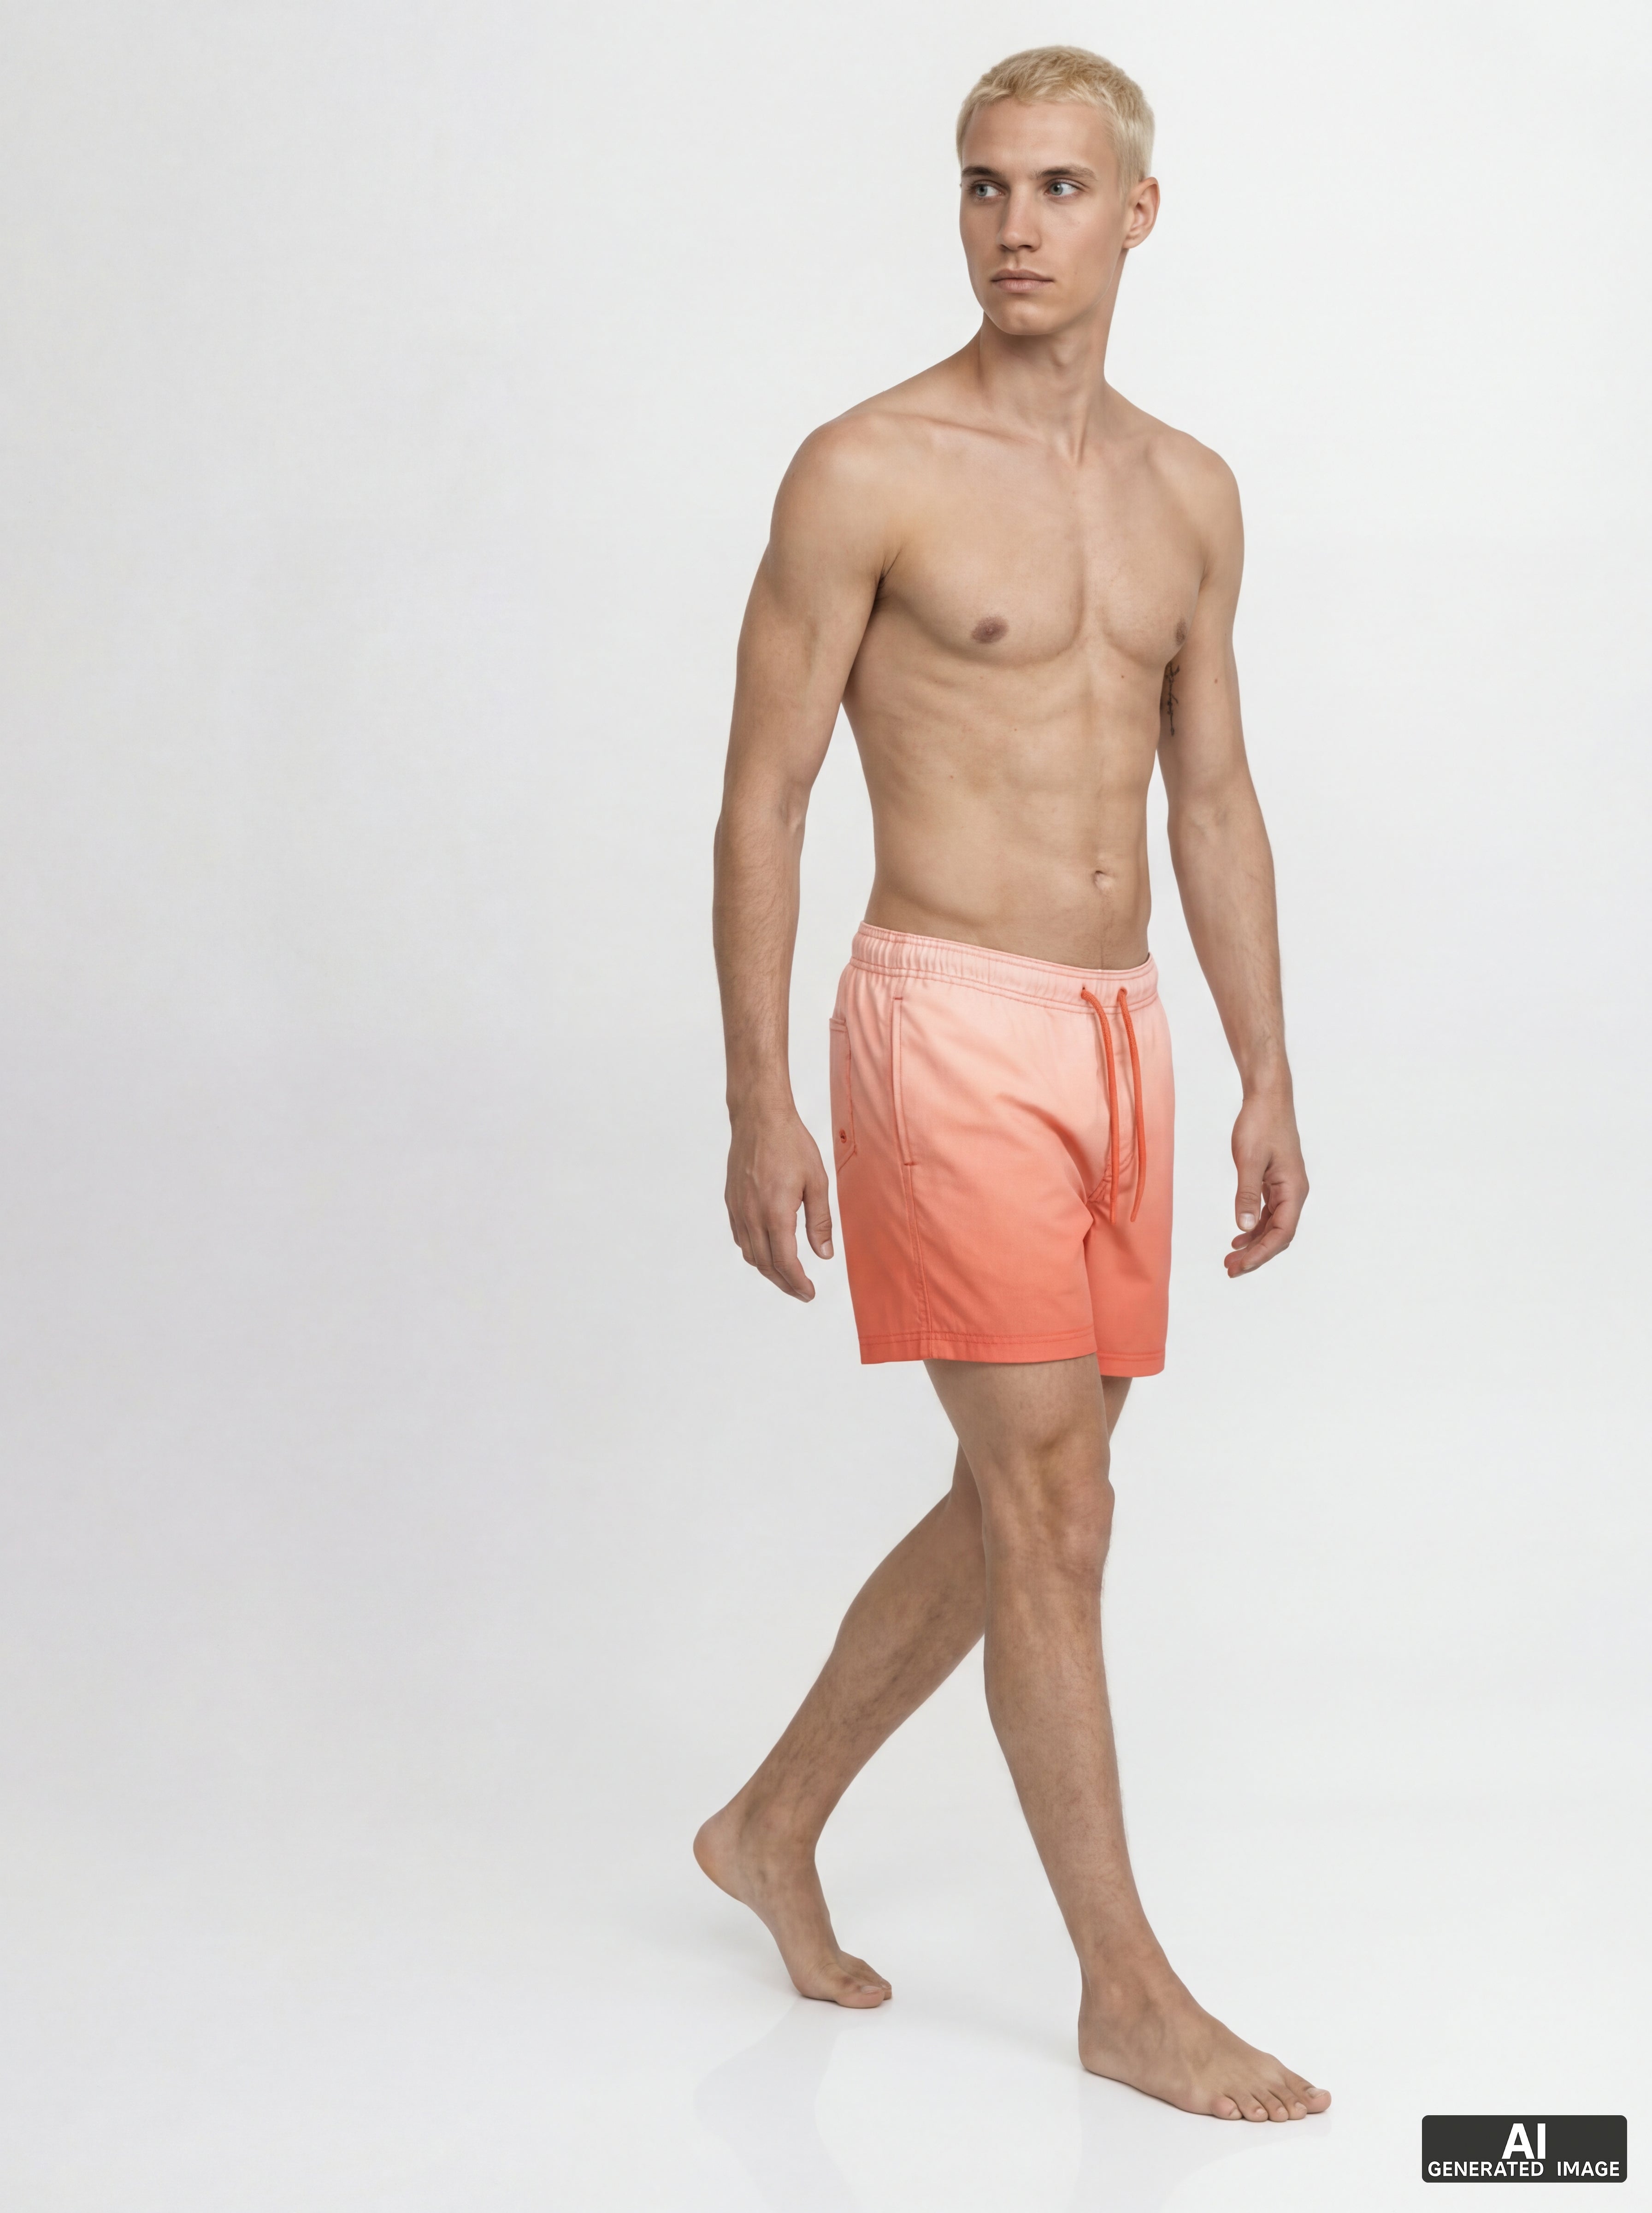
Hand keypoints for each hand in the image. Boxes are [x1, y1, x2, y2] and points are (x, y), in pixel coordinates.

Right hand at [725, 1102, 833, 1299]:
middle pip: (766, 1265)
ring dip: (769, 1270)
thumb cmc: (790, 1144)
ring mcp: (738, 1209)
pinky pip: (741, 1238)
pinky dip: (755, 1252)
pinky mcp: (731, 1202)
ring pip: (750, 1254)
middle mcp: (752, 1215)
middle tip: (801, 1292)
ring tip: (787, 1275)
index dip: (797, 1283)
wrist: (759, 1118)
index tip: (809, 1293)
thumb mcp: (817, 1182)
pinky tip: (768, 1250)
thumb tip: (824, 1254)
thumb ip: (820, 1221)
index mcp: (775, 1212)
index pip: (785, 1262)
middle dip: (784, 1284)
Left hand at [1226, 1092, 1307, 1276]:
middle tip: (1230, 1268)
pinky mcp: (1276, 1181)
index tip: (1240, 1265)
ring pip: (1273, 1225)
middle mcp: (1294, 1192)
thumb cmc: (1261, 1124)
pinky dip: (1254, 1226)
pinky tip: (1239, 1235)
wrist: (1268, 1098)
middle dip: (1256, 1254)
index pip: (1281, 1233)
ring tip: (1231, 1257)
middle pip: (1278, 1234)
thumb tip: (1244, 1226)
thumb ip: (1247, 1194)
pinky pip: (1268, 1212)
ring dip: (1253, 1243)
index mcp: (1293, 1189)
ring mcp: (1286, 1188)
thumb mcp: (1249, 1160)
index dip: (1261, 1253)